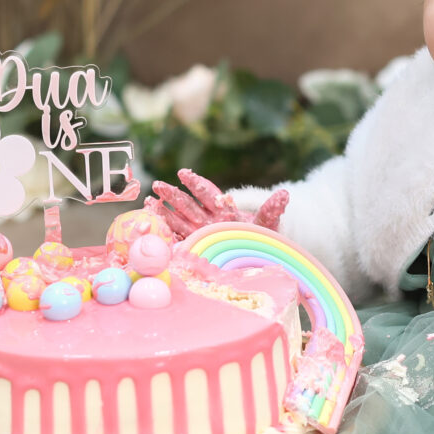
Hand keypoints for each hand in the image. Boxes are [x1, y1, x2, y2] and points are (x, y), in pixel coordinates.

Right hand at [146, 167, 288, 239]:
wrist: (258, 260)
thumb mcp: (268, 225)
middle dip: (173, 194)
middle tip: (157, 185)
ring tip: (148, 202)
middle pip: (188, 204)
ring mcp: (200, 234)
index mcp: (224, 210)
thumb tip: (285, 194)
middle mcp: (209, 220)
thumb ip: (272, 210)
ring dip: (164, 211)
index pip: (208, 193)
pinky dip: (165, 234)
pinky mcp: (195, 248)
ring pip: (179, 220)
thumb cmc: (261, 239)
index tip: (183, 173)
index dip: (196, 183)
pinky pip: (178, 240)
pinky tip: (151, 228)